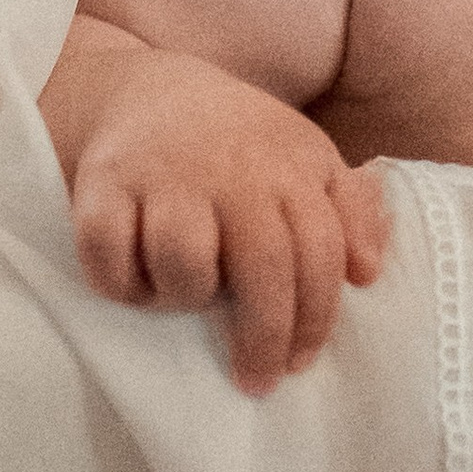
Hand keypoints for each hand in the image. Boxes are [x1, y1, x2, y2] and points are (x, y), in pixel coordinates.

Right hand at [42, 18, 385, 393]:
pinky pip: (107, 253)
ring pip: (184, 262)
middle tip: (256, 380)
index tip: (301, 362)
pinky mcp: (103, 183)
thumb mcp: (307, 158)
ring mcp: (165, 174)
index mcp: (290, 163)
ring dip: (186, 297)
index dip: (316, 317)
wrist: (151, 91)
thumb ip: (349, 210)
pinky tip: (134, 281)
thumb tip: (368, 272)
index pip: (320, 251)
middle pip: (263, 267)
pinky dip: (120, 282)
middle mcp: (232, 168)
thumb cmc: (240, 145)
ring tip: (186, 297)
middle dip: (264, 336)